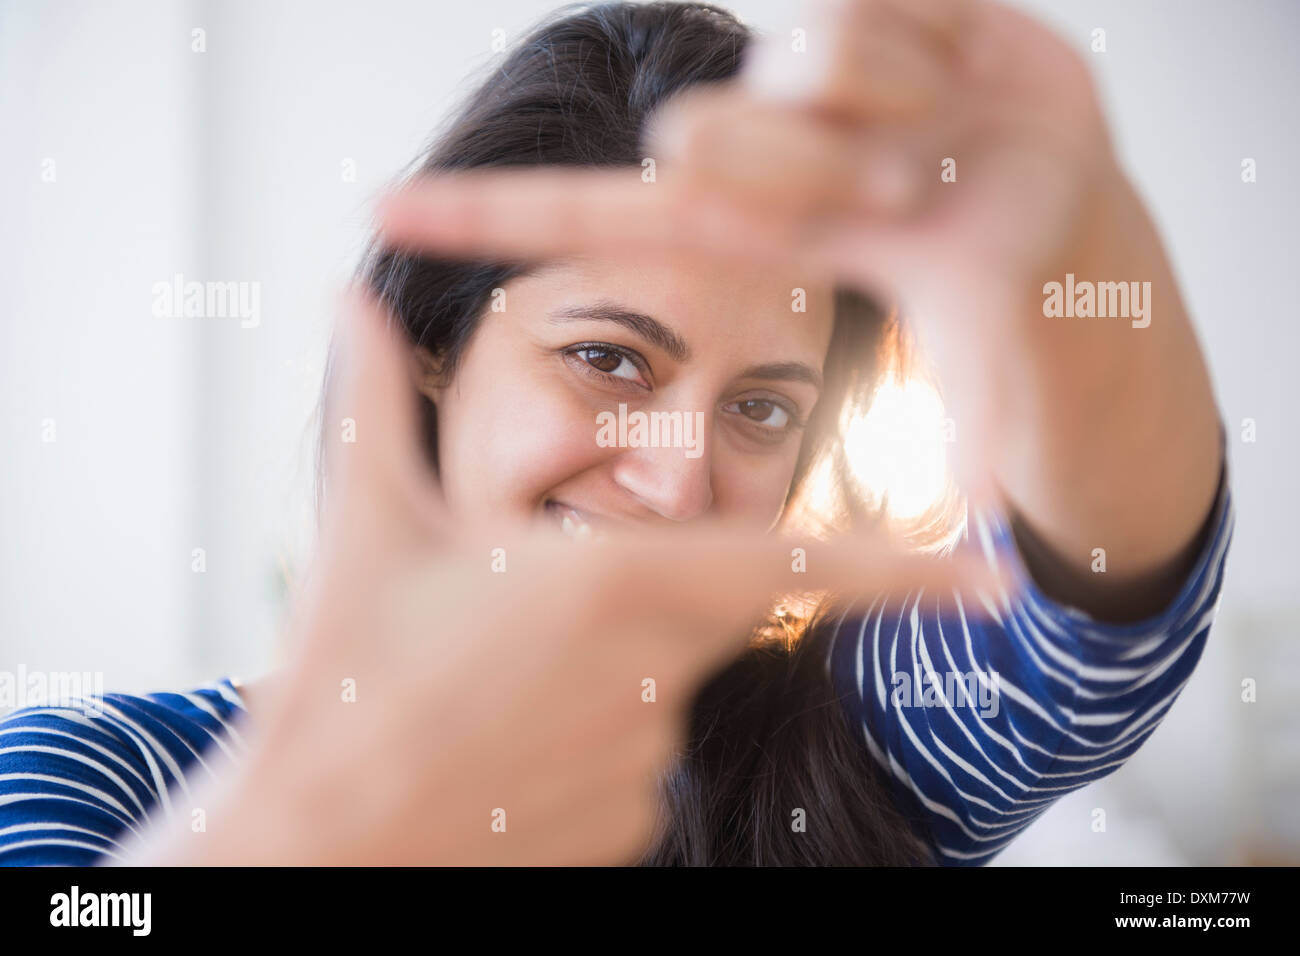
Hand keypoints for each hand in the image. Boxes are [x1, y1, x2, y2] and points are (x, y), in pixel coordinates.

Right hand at [124, 289, 1005, 866]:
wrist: (317, 843)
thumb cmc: (344, 682)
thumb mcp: (366, 532)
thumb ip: (378, 405)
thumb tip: (348, 299)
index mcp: (618, 582)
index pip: (798, 562)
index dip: (909, 566)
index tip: (994, 575)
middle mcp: (658, 673)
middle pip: (697, 616)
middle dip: (637, 608)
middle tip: (521, 632)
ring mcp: (649, 761)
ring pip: (655, 694)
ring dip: (587, 679)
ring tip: (480, 695)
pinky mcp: (630, 827)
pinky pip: (630, 763)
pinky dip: (577, 745)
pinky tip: (493, 750)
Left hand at [376, 0, 1120, 476]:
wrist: (1089, 225)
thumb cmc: (1000, 317)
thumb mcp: (974, 389)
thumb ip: (959, 458)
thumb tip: (984, 550)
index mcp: (758, 234)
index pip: (601, 221)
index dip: (494, 216)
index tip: (382, 208)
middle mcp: (779, 150)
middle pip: (715, 136)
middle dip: (794, 170)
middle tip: (886, 198)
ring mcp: (839, 81)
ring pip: (811, 62)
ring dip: (886, 119)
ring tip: (937, 157)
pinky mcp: (919, 12)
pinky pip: (884, 3)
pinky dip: (923, 47)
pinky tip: (959, 92)